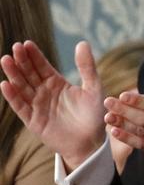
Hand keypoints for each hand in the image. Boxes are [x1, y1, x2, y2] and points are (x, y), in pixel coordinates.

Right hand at [0, 41, 105, 169]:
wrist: (91, 141)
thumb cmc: (94, 114)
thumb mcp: (94, 87)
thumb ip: (87, 67)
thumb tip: (82, 42)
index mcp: (57, 83)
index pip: (42, 66)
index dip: (34, 55)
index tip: (26, 43)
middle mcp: (44, 93)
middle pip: (29, 74)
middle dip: (22, 61)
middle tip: (15, 47)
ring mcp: (37, 106)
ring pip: (22, 87)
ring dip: (13, 74)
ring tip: (6, 60)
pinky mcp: (33, 121)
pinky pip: (20, 107)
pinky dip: (13, 96)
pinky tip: (6, 84)